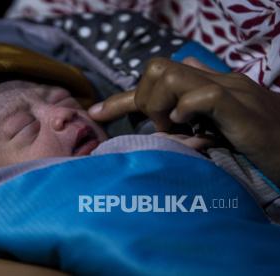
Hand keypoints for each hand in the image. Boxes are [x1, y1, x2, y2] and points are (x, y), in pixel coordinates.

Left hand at [88, 57, 279, 184]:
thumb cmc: (259, 149)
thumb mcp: (216, 134)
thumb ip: (190, 124)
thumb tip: (163, 121)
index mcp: (209, 87)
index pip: (157, 79)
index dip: (123, 98)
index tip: (96, 113)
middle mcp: (217, 81)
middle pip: (157, 68)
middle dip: (145, 100)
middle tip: (164, 128)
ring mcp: (231, 91)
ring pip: (171, 75)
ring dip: (160, 107)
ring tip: (178, 130)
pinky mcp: (243, 109)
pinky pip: (203, 95)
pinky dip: (186, 111)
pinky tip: (189, 128)